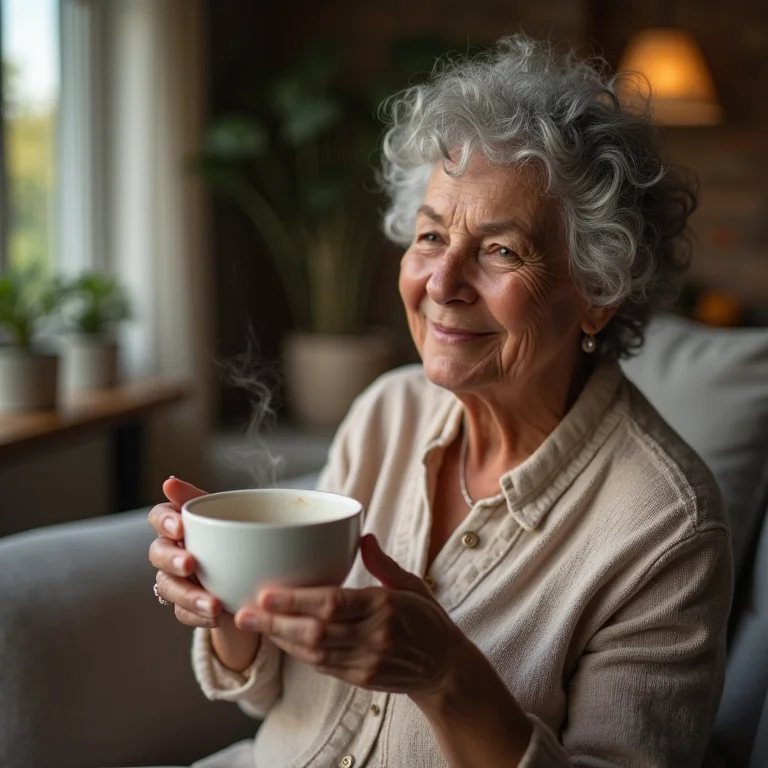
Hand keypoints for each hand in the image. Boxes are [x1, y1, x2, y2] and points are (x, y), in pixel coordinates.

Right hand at [148, 478, 258, 670]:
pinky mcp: (183, 606)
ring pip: (168, 587)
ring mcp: (174, 580)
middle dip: (172, 559)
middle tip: (191, 564)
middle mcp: (169, 551)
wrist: (249, 577)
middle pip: (157, 553)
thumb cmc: (232, 536)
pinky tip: (216, 617)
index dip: (165, 521)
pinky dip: (198, 616)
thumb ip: (199, 499)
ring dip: (190, 596)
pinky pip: (182, 613)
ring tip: (215, 605)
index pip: (158, 516)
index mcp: (178, 524)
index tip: (181, 527)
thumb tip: (169, 481)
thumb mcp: (226, 514)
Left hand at [234, 534, 466, 696]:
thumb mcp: (412, 584)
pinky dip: (298, 652)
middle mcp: (373, 637)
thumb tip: (362, 536)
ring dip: (280, 639)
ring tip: (253, 624)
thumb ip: (383, 564)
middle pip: (315, 632)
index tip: (266, 592)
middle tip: (244, 613)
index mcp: (385, 607)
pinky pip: (322, 666)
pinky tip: (281, 638)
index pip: (333, 603)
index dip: (296, 600)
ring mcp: (366, 662)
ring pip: (313, 653)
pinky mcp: (360, 680)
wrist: (445, 669)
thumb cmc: (426, 620)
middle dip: (275, 623)